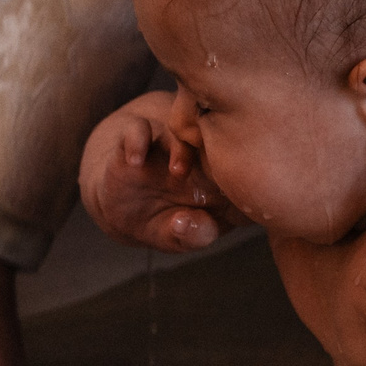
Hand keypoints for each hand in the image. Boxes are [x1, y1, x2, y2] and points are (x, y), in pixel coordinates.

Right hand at [78, 89, 240, 250]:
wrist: (118, 206)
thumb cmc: (162, 222)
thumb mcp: (179, 238)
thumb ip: (192, 236)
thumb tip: (186, 224)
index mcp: (223, 178)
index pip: (247, 171)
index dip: (246, 180)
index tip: (238, 194)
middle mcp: (201, 153)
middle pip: (223, 139)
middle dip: (223, 153)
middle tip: (216, 175)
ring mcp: (170, 142)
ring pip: (186, 128)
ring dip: (185, 145)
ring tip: (177, 172)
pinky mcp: (138, 137)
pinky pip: (139, 128)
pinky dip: (137, 140)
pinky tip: (135, 161)